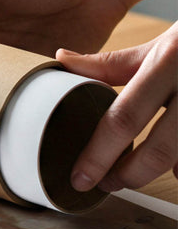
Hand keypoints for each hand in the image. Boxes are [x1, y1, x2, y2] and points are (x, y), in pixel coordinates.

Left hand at [59, 24, 177, 192]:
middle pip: (158, 149)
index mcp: (167, 63)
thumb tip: (62, 61)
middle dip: (127, 174)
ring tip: (131, 176)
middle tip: (106, 183)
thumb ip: (111, 62)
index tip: (80, 178)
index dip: (99, 154)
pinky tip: (174, 170)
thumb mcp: (157, 45)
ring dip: (156, 174)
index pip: (124, 118)